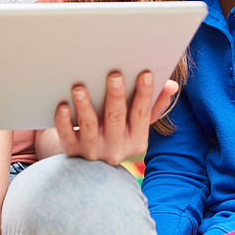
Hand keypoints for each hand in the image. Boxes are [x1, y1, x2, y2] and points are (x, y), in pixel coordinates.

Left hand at [54, 70, 178, 163]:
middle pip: (116, 118)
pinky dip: (63, 122)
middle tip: (114, 75)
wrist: (89, 161)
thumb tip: (172, 84)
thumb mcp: (138, 123)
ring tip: (80, 87)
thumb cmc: (118, 131)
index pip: (142, 115)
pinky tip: (62, 106)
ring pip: (89, 126)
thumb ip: (155, 105)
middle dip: (116, 96)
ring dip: (85, 106)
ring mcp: (92, 151)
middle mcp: (115, 148)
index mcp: (136, 140)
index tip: (145, 73)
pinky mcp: (72, 150)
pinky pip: (67, 136)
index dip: (145, 94)